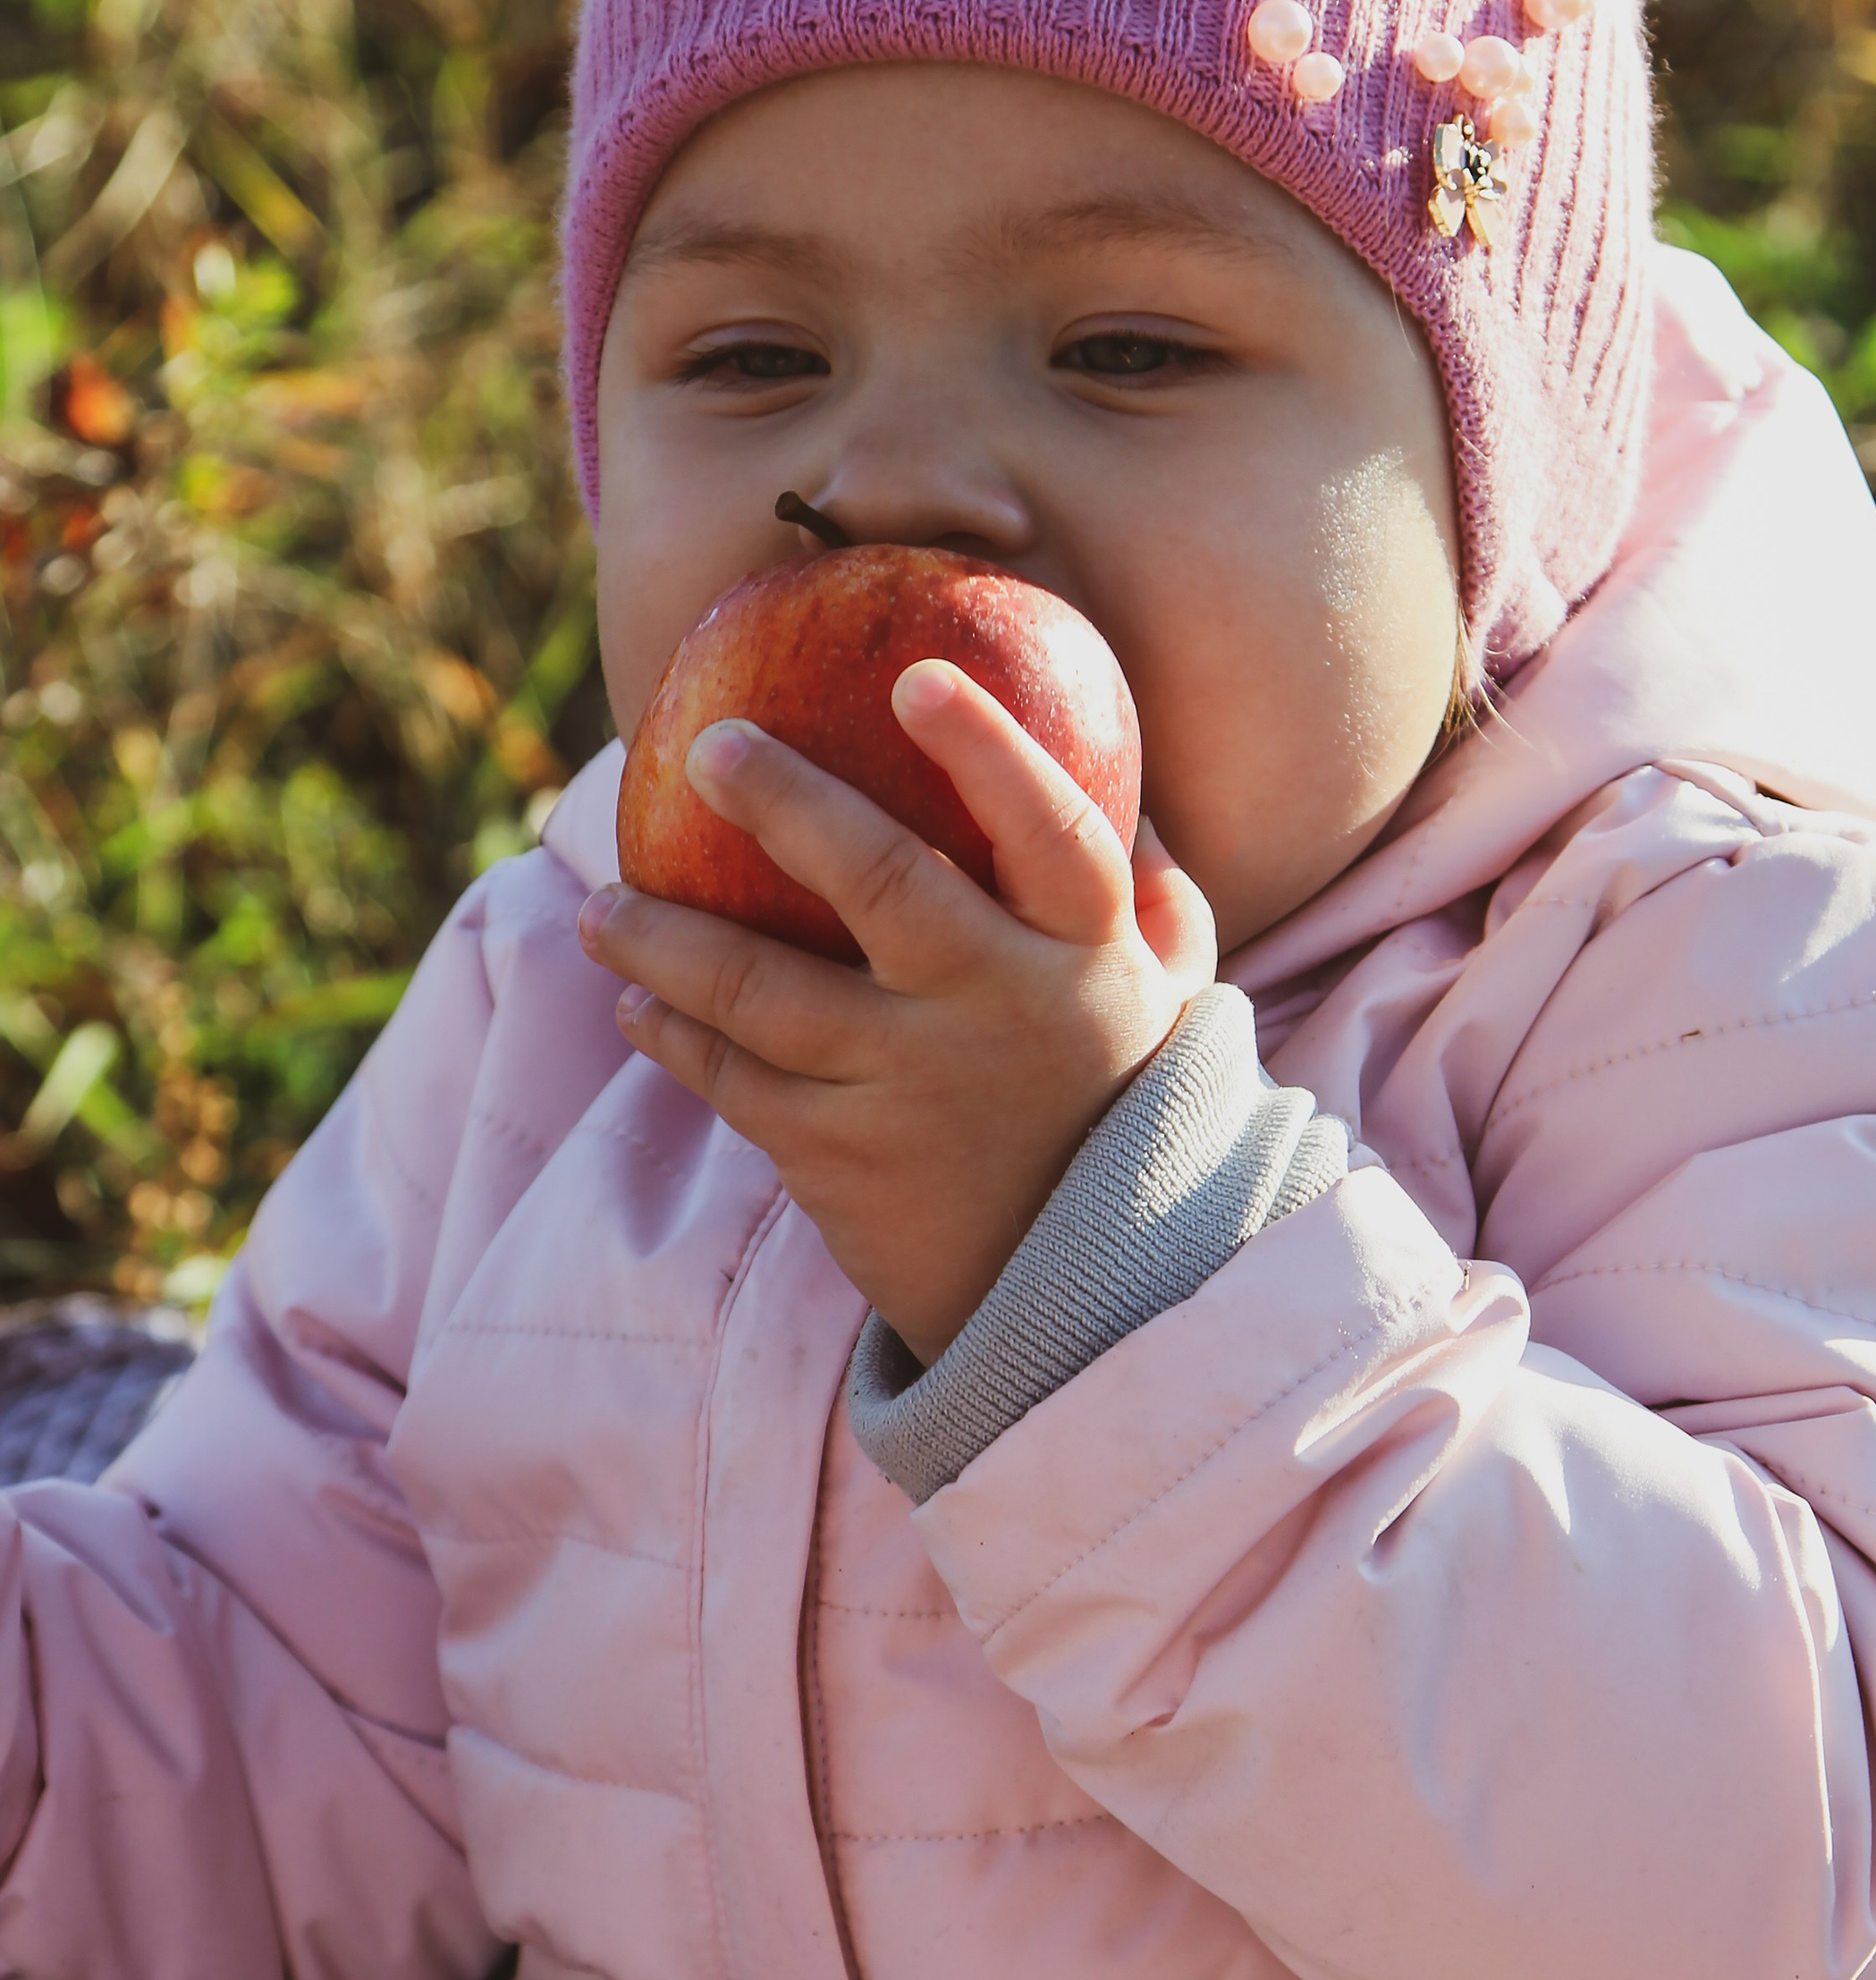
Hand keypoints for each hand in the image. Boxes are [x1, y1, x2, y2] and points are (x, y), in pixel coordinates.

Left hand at [577, 661, 1217, 1362]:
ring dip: (667, 939)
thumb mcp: (1170, 1001)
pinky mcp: (840, 1161)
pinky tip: (636, 1003)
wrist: (1084, 1301)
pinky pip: (735, 1082)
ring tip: (602, 906)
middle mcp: (999, 1012)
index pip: (1051, 832)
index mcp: (1085, 958)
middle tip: (709, 749)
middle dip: (787, 804)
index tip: (916, 678)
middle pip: (883, 884)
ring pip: (764, 991)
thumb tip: (1131, 793)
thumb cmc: (1120, 1108)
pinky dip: (674, 1037)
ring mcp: (912, 1089)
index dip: (988, 751)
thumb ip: (1152, 899)